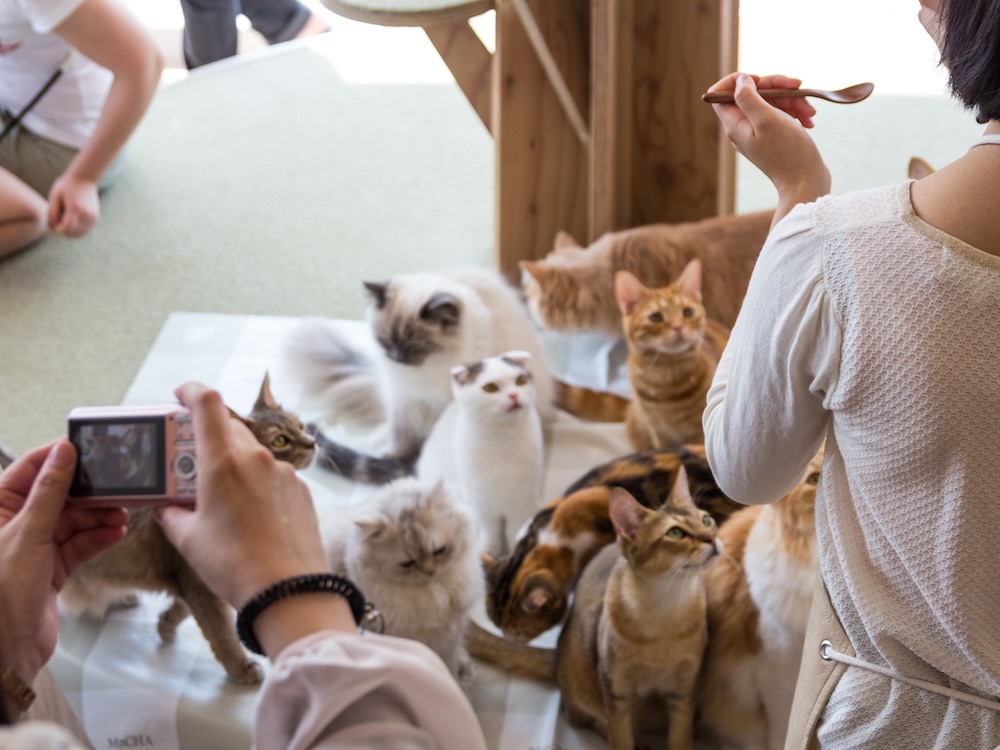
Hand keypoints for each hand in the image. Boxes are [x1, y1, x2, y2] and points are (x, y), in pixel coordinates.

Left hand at [0, 441, 127, 686]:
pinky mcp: (52, 565)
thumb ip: (49, 492)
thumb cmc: (2, 594)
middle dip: (88, 493)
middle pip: (58, 495)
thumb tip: (63, 453)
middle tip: (116, 489)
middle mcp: (14, 524)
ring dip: (98, 517)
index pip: (30, 470)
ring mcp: (34, 546)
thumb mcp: (28, 535)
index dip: (60, 458)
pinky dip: (98, 538)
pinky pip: (80, 543)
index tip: (90, 450)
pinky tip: (115, 534)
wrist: (10, 650)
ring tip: (120, 516)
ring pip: (73, 519)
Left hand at [47, 173, 99, 236]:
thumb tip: (51, 226)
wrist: (84, 178)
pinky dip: (78, 229)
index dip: (57, 230)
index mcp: (75, 208)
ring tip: (64, 222)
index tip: (52, 226)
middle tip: (57, 224)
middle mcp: (86, 214)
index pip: (67, 228)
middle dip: (63, 232)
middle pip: (73, 232)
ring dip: (71, 231)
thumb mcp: (55, 196)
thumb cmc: (67, 186)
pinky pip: (86, 229)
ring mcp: (92, 216)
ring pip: (80, 233)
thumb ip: (52, 212)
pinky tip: (72, 222)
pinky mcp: (95, 217)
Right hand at [154, 383, 329, 609]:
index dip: (191, 391)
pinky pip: (273, 475)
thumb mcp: (189, 539)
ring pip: (253, 453)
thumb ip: (173, 515)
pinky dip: (257, 482)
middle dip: (207, 436)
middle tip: (190, 457)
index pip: (208, 404)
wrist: (288, 590)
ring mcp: (284, 473)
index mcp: (224, 461)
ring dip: (234, 462)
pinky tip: (249, 512)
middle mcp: (257, 459)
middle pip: (230, 428)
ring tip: (219, 493)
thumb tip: (168, 508)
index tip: (180, 394)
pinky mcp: (302, 490)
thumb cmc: (234, 565)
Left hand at [707, 72, 830, 224]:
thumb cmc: (787, 152)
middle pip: (752, 92)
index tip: (760, 80)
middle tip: (797, 85)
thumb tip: (739, 81)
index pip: (720, 94)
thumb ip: (748, 97)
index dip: (738, 80)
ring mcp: (759, 131)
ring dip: (793, 99)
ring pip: (771, 100)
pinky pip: (781, 112)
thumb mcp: (766, 119)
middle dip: (777, 87)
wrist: (806, 181)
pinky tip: (809, 120)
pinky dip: (796, 111)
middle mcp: (742, 127)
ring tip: (810, 112)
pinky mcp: (774, 135)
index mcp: (734, 124)